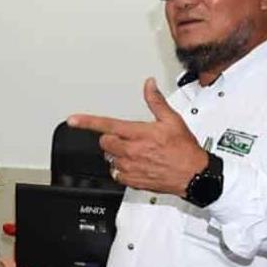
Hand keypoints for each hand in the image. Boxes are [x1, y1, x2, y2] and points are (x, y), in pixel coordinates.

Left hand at [68, 78, 207, 195]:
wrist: (193, 175)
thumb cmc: (184, 149)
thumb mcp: (172, 120)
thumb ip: (156, 102)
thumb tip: (149, 85)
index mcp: (138, 133)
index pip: (107, 125)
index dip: (87, 122)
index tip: (73, 120)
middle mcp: (131, 151)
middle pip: (105, 142)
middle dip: (112, 138)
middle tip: (128, 138)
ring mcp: (130, 167)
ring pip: (110, 158)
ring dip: (117, 154)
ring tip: (135, 152)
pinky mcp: (131, 181)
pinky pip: (116, 174)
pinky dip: (121, 169)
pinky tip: (134, 165)